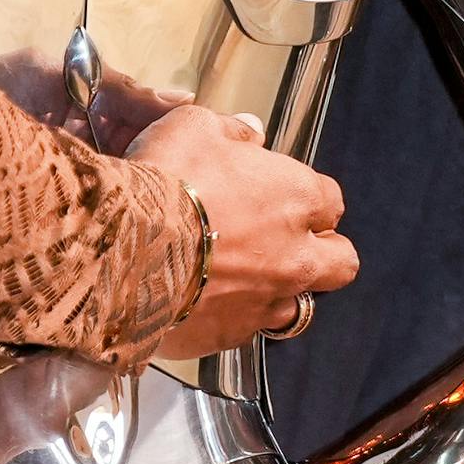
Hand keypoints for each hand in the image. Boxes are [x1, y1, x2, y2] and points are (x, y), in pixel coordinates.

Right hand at [129, 104, 355, 358]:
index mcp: (295, 197)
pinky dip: (230, 317)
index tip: (280, 196)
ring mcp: (266, 301)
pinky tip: (201, 303)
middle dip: (322, 254)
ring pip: (298, 306)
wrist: (123, 249)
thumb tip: (249, 133)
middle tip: (285, 245)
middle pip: (340, 262)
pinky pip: (245, 330)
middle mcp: (295, 255)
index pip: (331, 201)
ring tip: (240, 280)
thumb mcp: (192, 127)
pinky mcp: (231, 336)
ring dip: (278, 292)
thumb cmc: (164, 181)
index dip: (308, 199)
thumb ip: (230, 131)